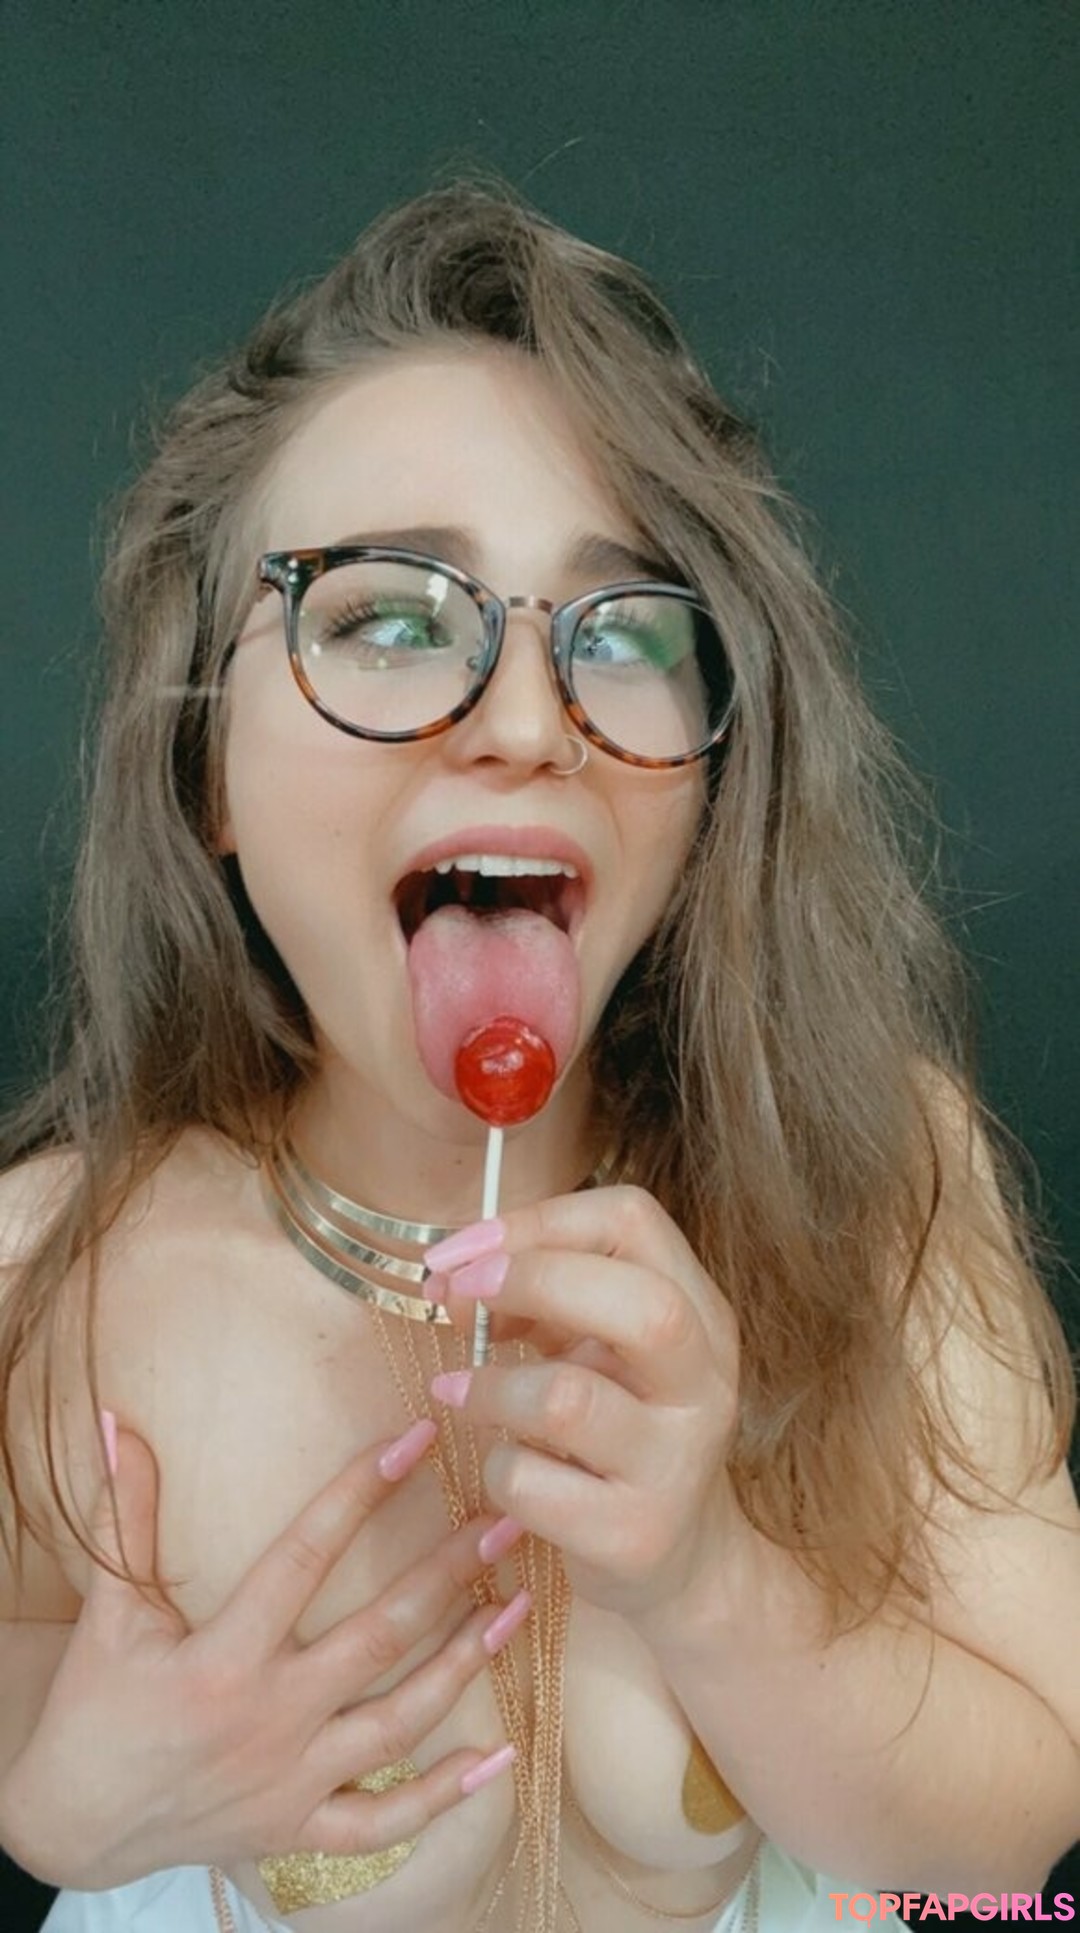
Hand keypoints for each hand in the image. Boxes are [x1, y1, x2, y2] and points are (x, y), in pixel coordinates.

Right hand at [0, 1422, 520, 1887]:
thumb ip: (123, 1518)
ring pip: (399, 1722)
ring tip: (518, 1605)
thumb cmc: (94, 1707)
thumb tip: (121, 1425)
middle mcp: (268, 1719)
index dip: (359, 1492)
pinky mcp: (299, 1829)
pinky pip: (383, 1821)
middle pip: (379, 1637)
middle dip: (449, 1574)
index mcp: (222, 1659)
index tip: (413, 1440)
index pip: (303, 1557)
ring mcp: (291, 1780)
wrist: (72, 1825)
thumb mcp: (108, 1613)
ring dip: (465, 1663)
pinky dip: (443, 1795)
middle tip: (506, 1520)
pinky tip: (499, 1756)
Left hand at [427, 1184, 742, 1623]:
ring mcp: (676, 1464)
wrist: (682, 1563)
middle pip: (638, 1303)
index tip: (466, 1251)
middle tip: (454, 1296)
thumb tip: (453, 1273)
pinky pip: (529, 1482)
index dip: (539, 1221)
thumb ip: (544, 1303)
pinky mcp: (634, 1536)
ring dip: (488, 1387)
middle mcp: (704, 1385)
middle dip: (528, 1281)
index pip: (633, 1222)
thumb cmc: (620, 1434)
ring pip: (566, 1399)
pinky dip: (493, 1468)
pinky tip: (504, 1474)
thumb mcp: (601, 1352)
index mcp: (701, 1316)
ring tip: (458, 1393)